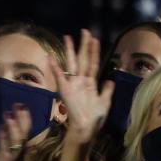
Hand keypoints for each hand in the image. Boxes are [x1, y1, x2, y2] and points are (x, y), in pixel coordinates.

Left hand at [0, 104, 31, 160]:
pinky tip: (1, 127)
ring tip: (9, 113)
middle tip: (19, 103)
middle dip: (23, 117)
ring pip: (18, 138)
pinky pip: (8, 147)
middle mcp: (21, 149)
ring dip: (14, 125)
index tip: (21, 104)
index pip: (26, 129)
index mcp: (21, 147)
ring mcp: (15, 155)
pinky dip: (5, 136)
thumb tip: (2, 124)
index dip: (25, 117)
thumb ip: (4, 139)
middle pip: (25, 131)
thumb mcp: (5, 152)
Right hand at [50, 29, 113, 144]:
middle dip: (83, 45)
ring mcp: (73, 84)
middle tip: (84, 31)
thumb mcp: (105, 103)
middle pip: (83, 59)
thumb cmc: (95, 118)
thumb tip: (110, 80)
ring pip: (73, 64)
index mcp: (91, 83)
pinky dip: (55, 67)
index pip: (93, 63)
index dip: (94, 51)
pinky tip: (50, 57)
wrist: (86, 129)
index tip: (95, 39)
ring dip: (70, 51)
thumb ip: (107, 91)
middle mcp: (81, 81)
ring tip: (68, 37)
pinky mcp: (65, 90)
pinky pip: (60, 77)